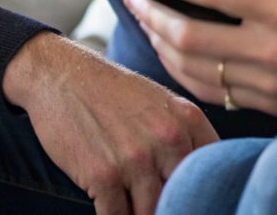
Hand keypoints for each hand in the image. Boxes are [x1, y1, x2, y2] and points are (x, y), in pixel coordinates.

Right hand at [2, 31, 218, 214]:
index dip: (207, 192)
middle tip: (159, 206)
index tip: (196, 201)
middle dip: (170, 207)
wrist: (60, 76)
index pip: (216, 171)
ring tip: (132, 207)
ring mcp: (136, 159)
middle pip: (183, 198)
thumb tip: (203, 176)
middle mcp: (168, 139)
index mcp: (188, 120)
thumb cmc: (111, 92)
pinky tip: (110, 208)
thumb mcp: (160, 102)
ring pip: (150, 212)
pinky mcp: (104, 175)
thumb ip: (185, 135)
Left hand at [124, 0, 276, 160]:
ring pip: (191, 69)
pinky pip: (213, 91)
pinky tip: (176, 56)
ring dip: (160, 44)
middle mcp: (267, 50)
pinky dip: (185, 73)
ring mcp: (266, 83)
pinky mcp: (269, 104)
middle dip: (150, 13)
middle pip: (186, 35)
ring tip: (149, 22)